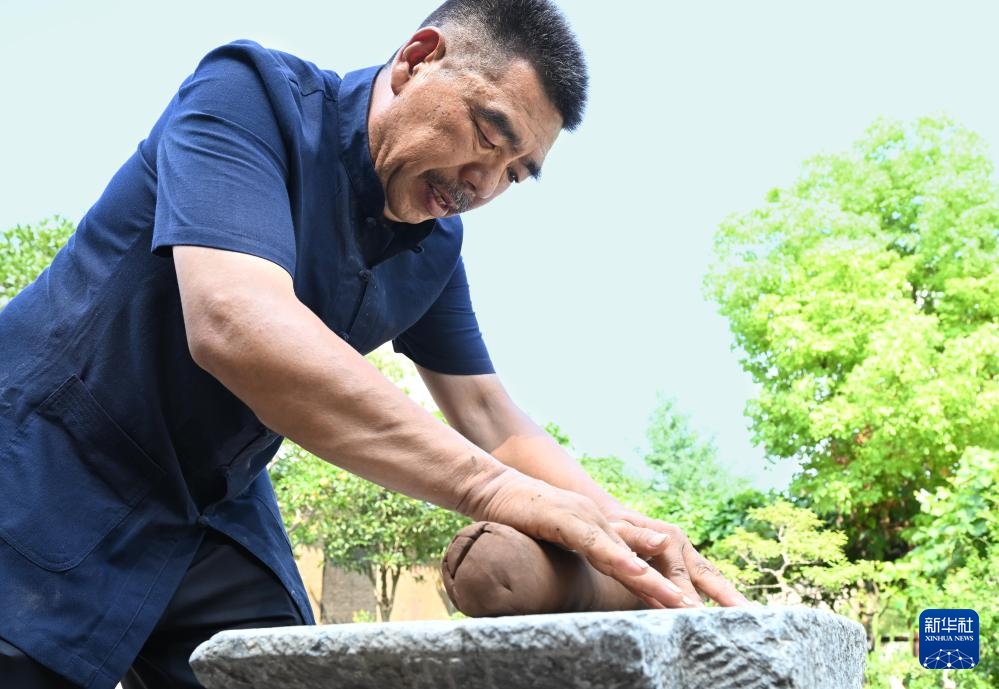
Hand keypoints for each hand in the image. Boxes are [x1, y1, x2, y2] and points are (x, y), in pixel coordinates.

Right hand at [479, 475, 700, 608]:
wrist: (492, 487)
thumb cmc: (522, 516)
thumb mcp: (559, 540)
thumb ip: (581, 553)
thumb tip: (597, 574)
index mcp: (599, 530)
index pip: (635, 562)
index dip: (658, 585)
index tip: (682, 609)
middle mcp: (599, 521)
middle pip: (638, 559)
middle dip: (665, 586)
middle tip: (692, 610)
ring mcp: (583, 517)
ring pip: (623, 553)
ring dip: (650, 578)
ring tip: (675, 599)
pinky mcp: (564, 517)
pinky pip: (593, 542)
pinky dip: (615, 556)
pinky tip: (633, 570)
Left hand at [601, 504, 750, 607]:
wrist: (616, 519)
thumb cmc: (614, 527)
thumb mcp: (620, 528)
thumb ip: (638, 536)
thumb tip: (662, 541)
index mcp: (669, 540)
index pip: (679, 575)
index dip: (686, 595)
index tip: (697, 613)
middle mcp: (683, 548)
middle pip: (709, 575)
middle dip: (728, 595)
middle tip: (746, 614)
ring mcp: (687, 556)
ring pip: (711, 579)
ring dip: (729, 596)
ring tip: (748, 616)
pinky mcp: (685, 566)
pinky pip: (702, 584)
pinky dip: (716, 598)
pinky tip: (726, 615)